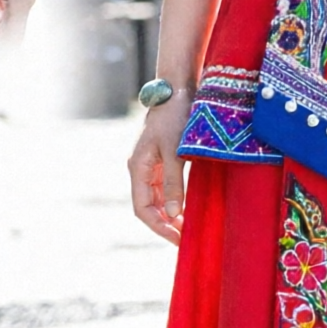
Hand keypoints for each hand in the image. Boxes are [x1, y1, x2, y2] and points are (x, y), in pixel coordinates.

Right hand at [127, 93, 191, 242]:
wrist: (177, 88)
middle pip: (148, 206)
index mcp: (138, 168)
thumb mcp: (176, 151)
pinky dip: (174, 200)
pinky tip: (188, 208)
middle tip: (186, 239)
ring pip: (156, 198)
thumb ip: (174, 183)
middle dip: (165, 224)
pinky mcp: (162, 158)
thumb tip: (173, 214)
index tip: (177, 239)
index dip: (159, 227)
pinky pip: (164, 186)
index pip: (142, 209)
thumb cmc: (175, 117)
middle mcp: (141, 169)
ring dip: (170, 214)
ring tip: (188, 228)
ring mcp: (150, 164)